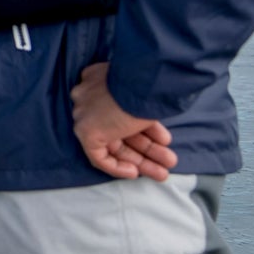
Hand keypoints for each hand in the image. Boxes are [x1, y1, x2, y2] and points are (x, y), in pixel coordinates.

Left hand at [70, 62, 176, 181]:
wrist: (145, 83)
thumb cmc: (151, 83)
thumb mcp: (146, 92)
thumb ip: (143, 105)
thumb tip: (153, 118)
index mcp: (100, 80)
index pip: (120, 113)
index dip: (144, 131)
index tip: (161, 140)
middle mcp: (89, 97)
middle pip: (120, 131)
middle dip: (147, 149)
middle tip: (168, 161)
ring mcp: (85, 115)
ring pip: (114, 145)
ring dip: (141, 160)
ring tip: (164, 172)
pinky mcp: (86, 131)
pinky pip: (98, 156)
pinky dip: (116, 167)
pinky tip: (135, 172)